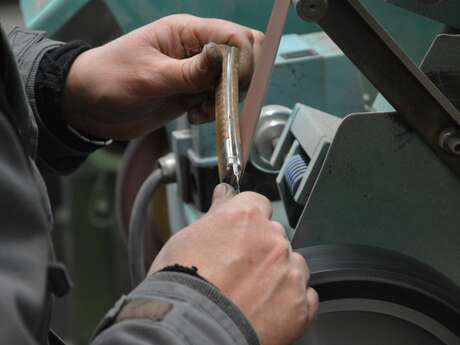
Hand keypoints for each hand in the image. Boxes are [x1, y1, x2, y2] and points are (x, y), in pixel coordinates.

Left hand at [62, 15, 263, 139]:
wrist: (90, 106)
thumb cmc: (109, 80)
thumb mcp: (149, 77)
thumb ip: (190, 72)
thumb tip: (224, 58)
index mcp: (186, 32)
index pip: (234, 36)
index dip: (243, 61)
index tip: (232, 86)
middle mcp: (196, 49)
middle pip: (241, 55)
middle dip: (239, 80)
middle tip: (220, 99)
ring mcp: (195, 72)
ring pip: (233, 80)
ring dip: (224, 99)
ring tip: (199, 111)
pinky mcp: (192, 91)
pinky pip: (218, 98)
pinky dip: (214, 110)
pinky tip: (194, 115)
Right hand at [149, 184, 318, 344]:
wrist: (189, 330)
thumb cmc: (181, 285)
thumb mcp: (188, 238)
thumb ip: (215, 214)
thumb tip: (224, 195)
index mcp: (247, 218)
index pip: (258, 203)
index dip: (247, 219)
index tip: (241, 231)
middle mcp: (273, 240)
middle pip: (275, 234)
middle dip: (261, 248)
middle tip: (238, 269)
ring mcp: (289, 272)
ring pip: (293, 264)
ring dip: (279, 274)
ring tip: (252, 293)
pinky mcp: (299, 305)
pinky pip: (305, 295)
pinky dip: (290, 301)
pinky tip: (267, 308)